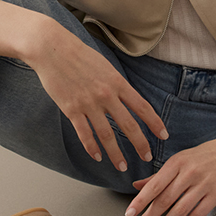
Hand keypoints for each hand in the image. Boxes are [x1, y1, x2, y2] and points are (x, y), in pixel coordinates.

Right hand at [27, 23, 167, 170]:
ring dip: (116, 153)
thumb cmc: (78, 54)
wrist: (52, 48)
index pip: (142, 107)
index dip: (155, 123)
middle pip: (128, 125)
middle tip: (147, 157)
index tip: (164, 135)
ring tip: (122, 166)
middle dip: (140, 144)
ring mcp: (88, 103)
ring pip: (107, 135)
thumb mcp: (105, 66)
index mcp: (117, 82)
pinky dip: (92, 148)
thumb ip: (117, 83)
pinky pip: (84, 133)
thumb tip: (128, 98)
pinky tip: (97, 156)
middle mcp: (106, 95)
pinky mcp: (71, 109)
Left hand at [124, 134, 215, 215]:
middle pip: (164, 200)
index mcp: (176, 163)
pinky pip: (198, 214)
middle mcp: (188, 173)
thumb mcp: (179, 160)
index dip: (140, 202)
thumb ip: (158, 176)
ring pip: (179, 210)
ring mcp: (203, 184)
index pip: (154, 186)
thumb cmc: (203, 156)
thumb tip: (136, 186)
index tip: (128, 215)